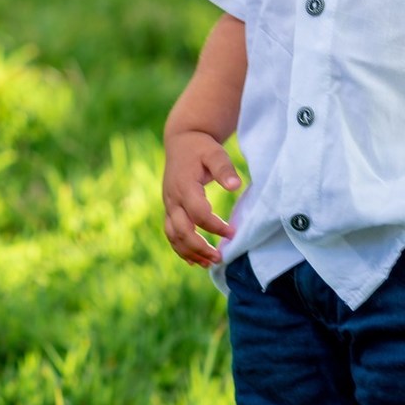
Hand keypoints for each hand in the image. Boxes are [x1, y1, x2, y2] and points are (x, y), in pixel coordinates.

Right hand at [162, 129, 241, 266]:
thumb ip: (224, 169)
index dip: (215, 226)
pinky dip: (180, 249)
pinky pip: (170, 233)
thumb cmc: (201, 148)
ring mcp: (169, 205)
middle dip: (200, 248)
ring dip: (190, 252)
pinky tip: (194, 261)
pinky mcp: (169, 208)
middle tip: (220, 258)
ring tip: (209, 264)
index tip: (233, 233)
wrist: (182, 140)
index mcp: (185, 186)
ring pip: (173, 236)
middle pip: (182, 231)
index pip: (198, 214)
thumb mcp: (215, 153)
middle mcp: (173, 199)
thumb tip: (236, 186)